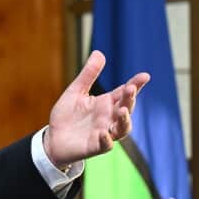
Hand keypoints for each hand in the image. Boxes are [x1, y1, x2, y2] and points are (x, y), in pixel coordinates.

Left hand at [43, 50, 148, 168]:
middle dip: (130, 99)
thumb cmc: (67, 116)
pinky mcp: (95, 146)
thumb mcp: (76, 92)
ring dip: (125, 120)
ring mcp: (104, 132)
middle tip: (131, 89)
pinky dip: (106, 140)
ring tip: (122, 111)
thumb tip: (99, 52)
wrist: (53, 139)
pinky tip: (104, 133)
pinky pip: (105, 145)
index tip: (145, 76)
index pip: (124, 93)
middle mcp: (109, 118)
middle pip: (126, 108)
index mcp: (106, 103)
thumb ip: (88, 75)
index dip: (136, 84)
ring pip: (122, 128)